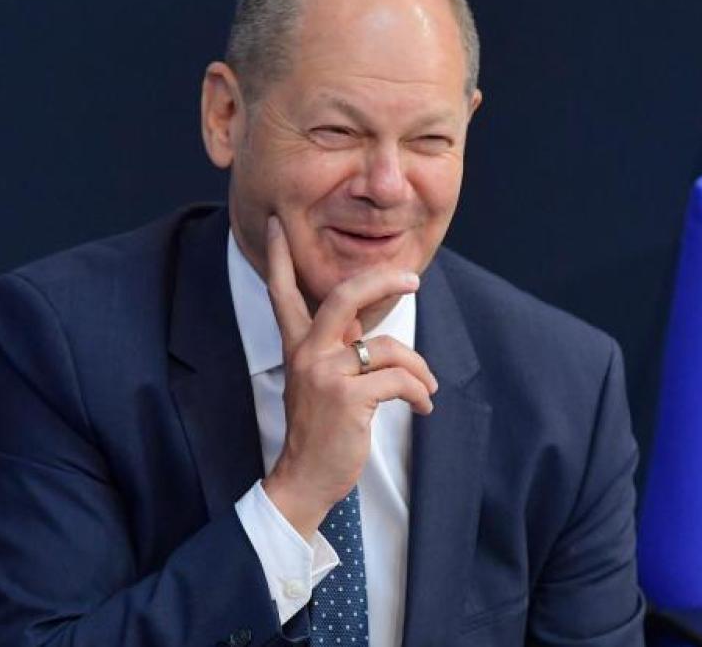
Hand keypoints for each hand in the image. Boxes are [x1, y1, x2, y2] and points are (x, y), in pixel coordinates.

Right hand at [260, 215, 438, 538]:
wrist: (305, 477)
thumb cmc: (320, 429)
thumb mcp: (319, 379)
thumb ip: (337, 346)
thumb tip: (369, 326)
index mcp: (297, 345)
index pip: (285, 291)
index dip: (281, 256)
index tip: (276, 223)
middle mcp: (306, 352)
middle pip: (344, 295)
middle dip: (382, 280)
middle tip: (413, 278)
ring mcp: (324, 374)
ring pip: (388, 347)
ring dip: (418, 369)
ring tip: (425, 388)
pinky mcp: (347, 398)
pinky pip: (399, 381)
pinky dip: (419, 393)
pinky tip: (422, 408)